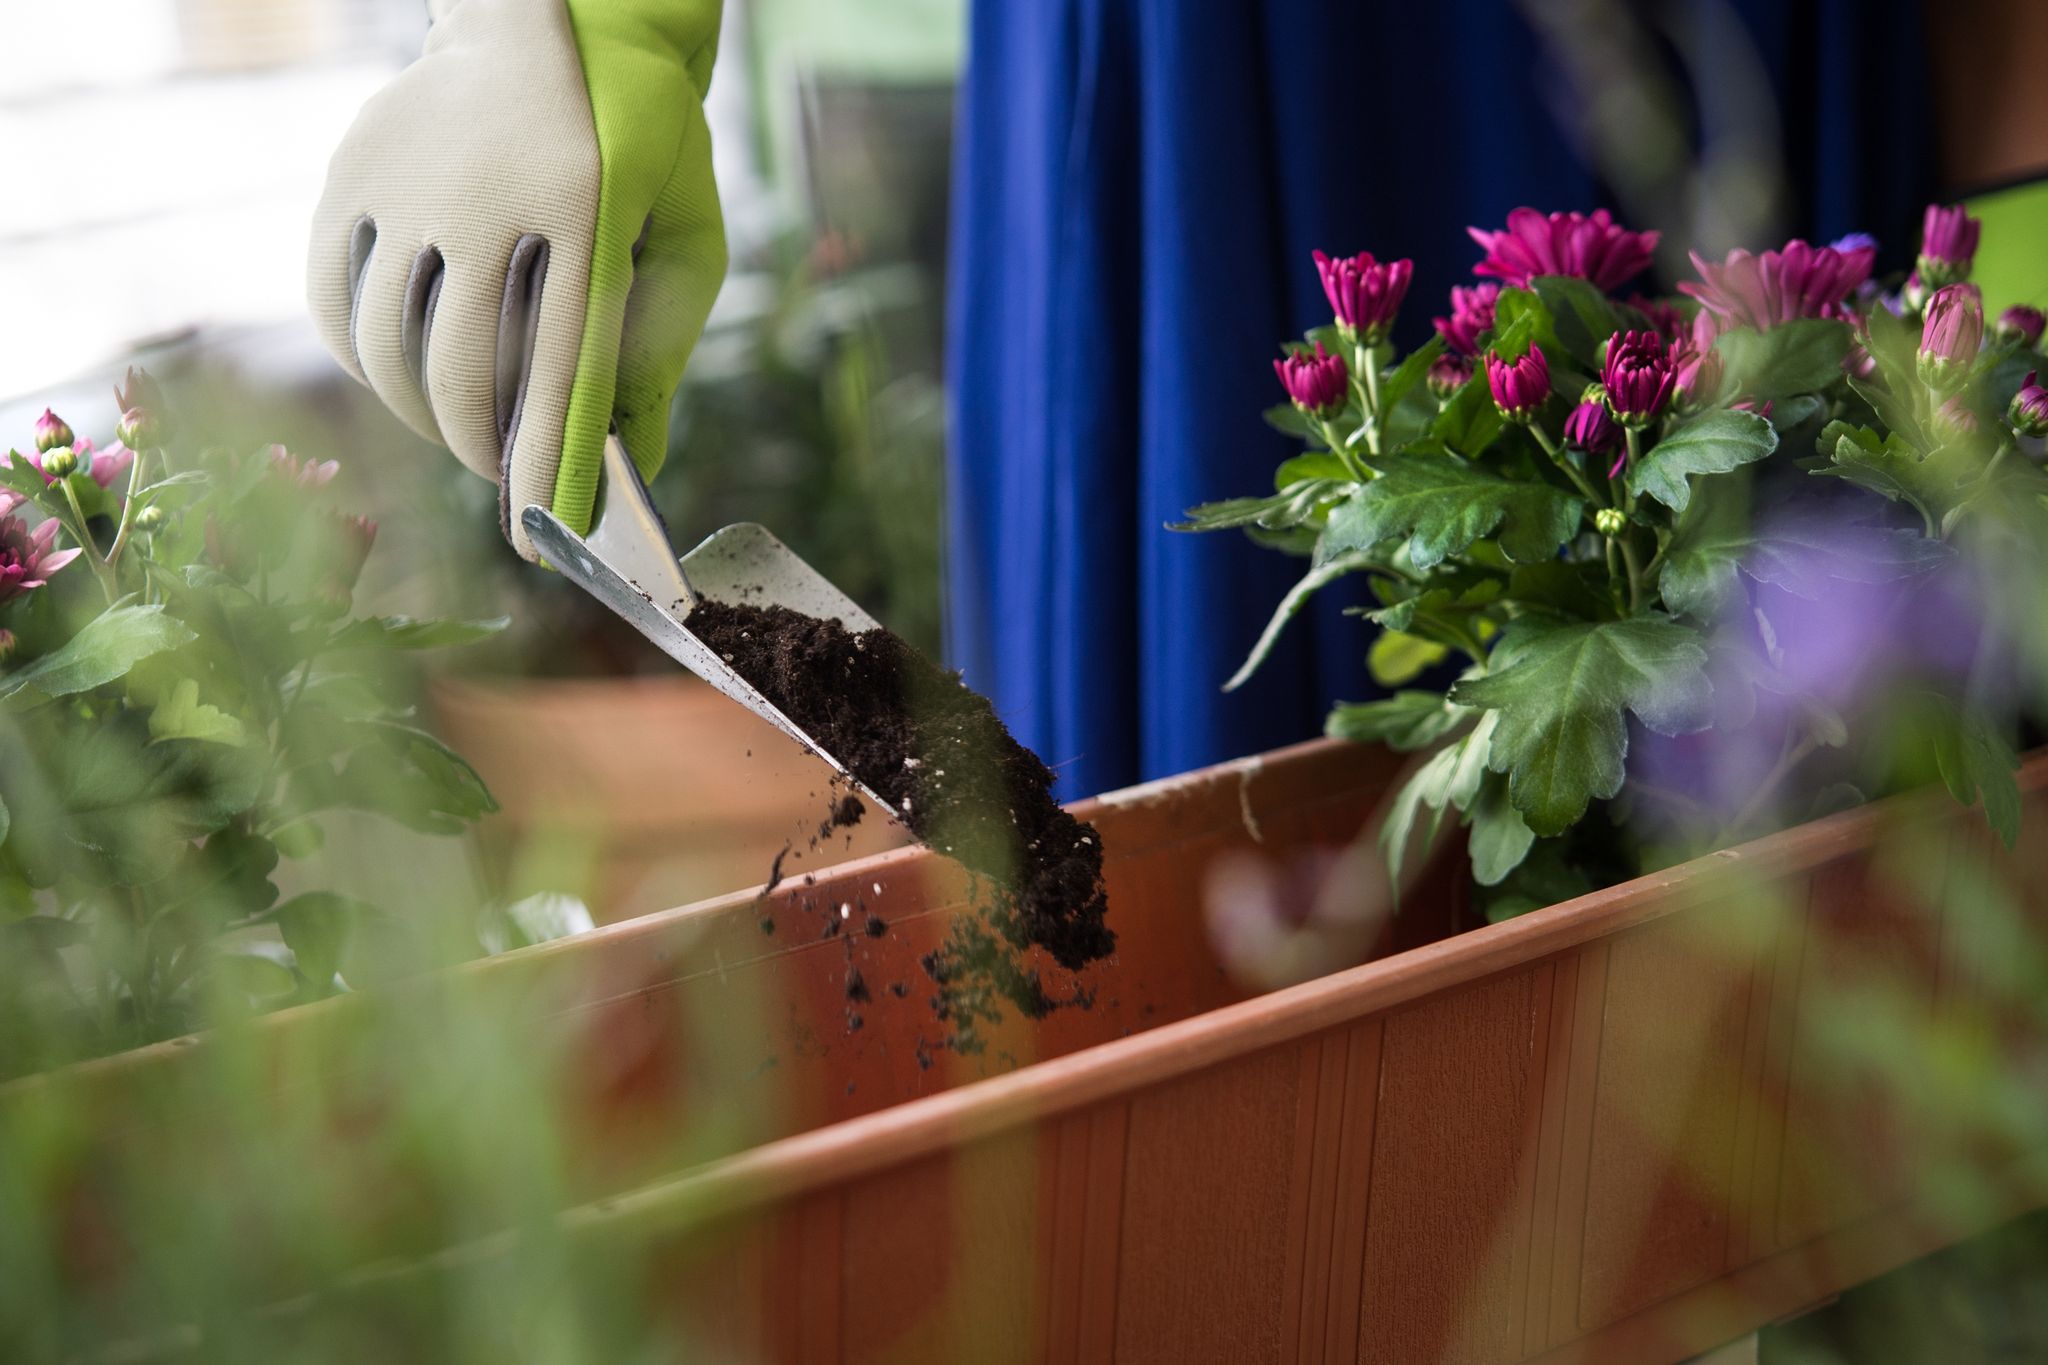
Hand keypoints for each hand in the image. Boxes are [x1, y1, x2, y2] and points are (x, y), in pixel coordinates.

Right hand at [308, 0, 726, 558]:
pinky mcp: (349, 172)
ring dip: (422, 417)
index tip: (545, 535)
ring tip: (462, 431)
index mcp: (582, 206)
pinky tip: (401, 378)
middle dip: (484, 453)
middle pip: (459, 375)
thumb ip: (664, 343)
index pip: (559, 370)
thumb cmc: (639, 140)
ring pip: (388, 350)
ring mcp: (402, 181)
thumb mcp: (684, 229)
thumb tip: (640, 459)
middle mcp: (481, 195)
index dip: (548, 465)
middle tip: (507, 481)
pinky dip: (363, 362)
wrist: (549, 15)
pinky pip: (335, 302)